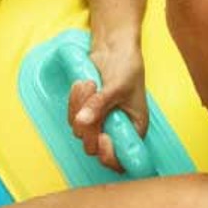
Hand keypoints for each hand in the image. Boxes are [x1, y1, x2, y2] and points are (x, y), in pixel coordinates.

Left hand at [68, 46, 150, 171]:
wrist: (114, 48)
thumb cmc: (127, 67)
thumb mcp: (117, 87)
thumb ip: (99, 106)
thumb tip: (82, 122)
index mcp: (134, 129)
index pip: (121, 159)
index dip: (109, 155)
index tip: (102, 137)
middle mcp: (117, 130)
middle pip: (94, 147)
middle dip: (89, 125)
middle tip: (91, 98)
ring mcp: (100, 122)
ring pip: (80, 131)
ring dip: (79, 107)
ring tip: (89, 84)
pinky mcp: (87, 112)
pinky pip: (73, 116)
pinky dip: (74, 101)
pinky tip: (83, 83)